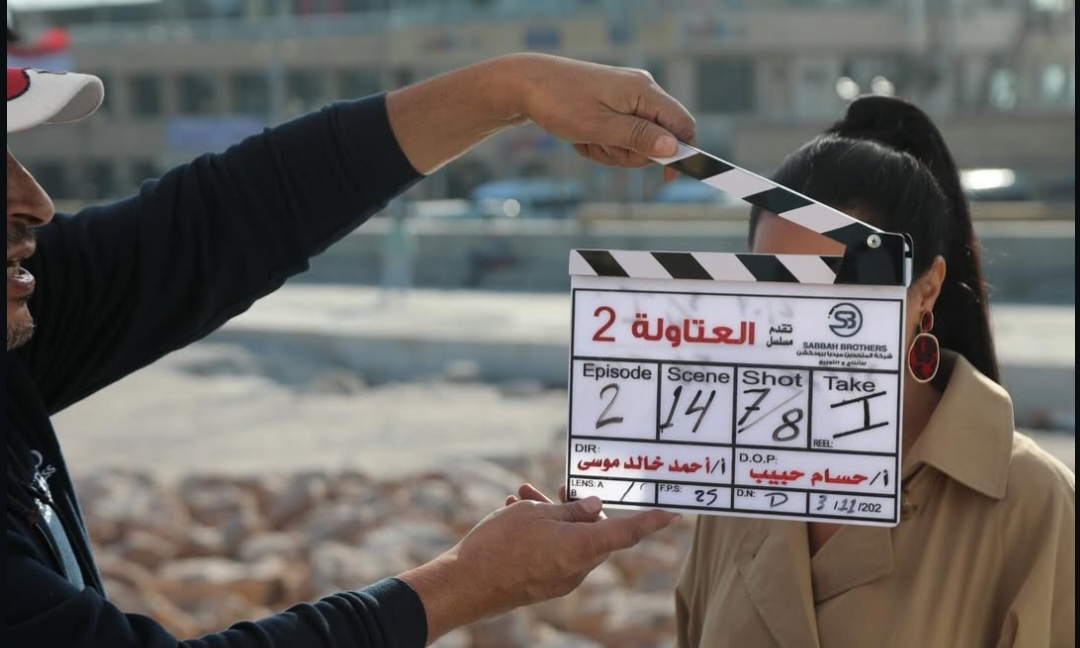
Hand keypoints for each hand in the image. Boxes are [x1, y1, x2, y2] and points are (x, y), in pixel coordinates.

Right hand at [398, 484, 678, 642]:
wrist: (466, 584)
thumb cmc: (501, 544)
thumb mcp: (536, 514)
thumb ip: (570, 509)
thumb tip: (596, 508)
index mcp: (583, 549)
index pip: (628, 532)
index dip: (651, 521)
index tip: (673, 513)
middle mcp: (578, 569)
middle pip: (595, 533)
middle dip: (578, 506)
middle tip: (560, 485)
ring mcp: (561, 579)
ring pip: (570, 539)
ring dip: (554, 516)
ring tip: (524, 494)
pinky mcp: (544, 583)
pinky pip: (554, 552)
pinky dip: (544, 532)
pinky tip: (517, 512)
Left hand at [507, 53, 695, 179]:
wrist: (525, 84)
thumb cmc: (560, 103)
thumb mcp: (600, 127)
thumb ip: (638, 137)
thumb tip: (673, 148)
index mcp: (643, 91)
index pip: (682, 124)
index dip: (681, 153)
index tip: (666, 178)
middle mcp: (640, 90)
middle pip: (658, 139)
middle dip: (630, 153)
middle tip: (601, 147)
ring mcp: (626, 97)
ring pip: (635, 142)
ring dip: (611, 150)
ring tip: (586, 139)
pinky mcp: (612, 105)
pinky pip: (617, 135)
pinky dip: (601, 143)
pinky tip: (581, 136)